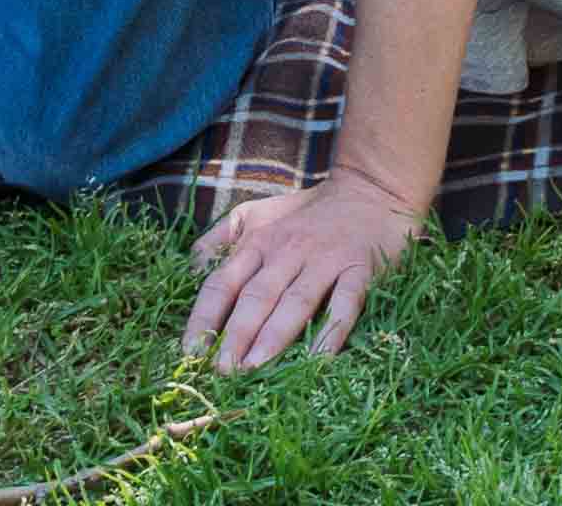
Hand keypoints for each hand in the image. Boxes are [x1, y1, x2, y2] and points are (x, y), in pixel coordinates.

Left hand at [184, 170, 422, 369]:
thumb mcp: (255, 213)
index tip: (190, 353)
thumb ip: (219, 239)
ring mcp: (326, 260)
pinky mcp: (360, 269)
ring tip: (254, 368)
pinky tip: (319, 359)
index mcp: (259, 242)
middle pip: (256, 296)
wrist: (371, 189)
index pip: (222, 284)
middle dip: (236, 335)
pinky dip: (332, 331)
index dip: (204, 318)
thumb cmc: (307, 210)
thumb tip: (189, 270)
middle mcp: (288, 251)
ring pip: (295, 301)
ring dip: (273, 337)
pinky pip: (345, 304)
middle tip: (221, 372)